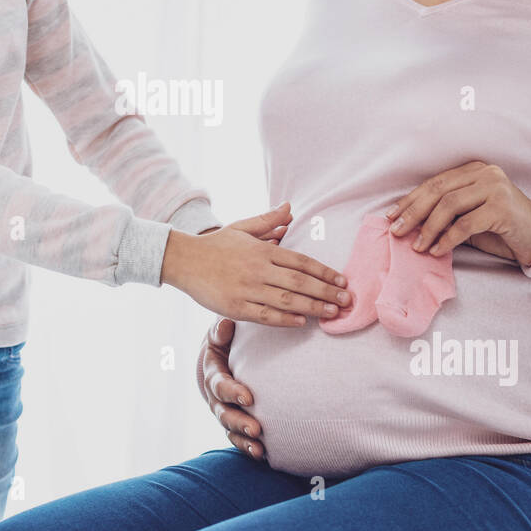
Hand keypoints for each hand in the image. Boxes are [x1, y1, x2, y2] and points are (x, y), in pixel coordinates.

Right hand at [162, 202, 353, 326]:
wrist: (184, 260)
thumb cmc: (216, 245)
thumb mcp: (242, 227)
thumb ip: (268, 220)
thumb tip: (290, 208)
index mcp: (262, 250)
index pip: (301, 261)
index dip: (324, 272)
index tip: (341, 280)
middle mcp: (258, 270)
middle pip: (299, 282)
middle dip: (326, 292)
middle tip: (347, 300)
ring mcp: (247, 290)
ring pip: (287, 300)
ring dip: (313, 307)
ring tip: (333, 313)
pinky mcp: (235, 307)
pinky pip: (265, 315)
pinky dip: (285, 320)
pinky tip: (301, 322)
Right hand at [197, 318, 265, 460]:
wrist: (222, 359)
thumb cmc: (225, 343)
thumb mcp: (219, 334)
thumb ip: (220, 330)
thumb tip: (225, 324)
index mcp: (213, 374)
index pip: (220, 385)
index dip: (232, 391)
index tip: (249, 397)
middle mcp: (216, 398)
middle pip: (224, 413)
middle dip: (239, 422)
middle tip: (256, 428)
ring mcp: (224, 413)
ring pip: (230, 430)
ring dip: (243, 439)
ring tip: (259, 447)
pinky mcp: (234, 424)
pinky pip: (238, 439)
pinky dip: (248, 448)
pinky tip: (263, 455)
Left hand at [384, 161, 530, 267]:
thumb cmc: (499, 228)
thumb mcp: (467, 217)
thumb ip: (444, 214)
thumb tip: (408, 223)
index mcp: (473, 169)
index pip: (435, 182)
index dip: (410, 200)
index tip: (392, 216)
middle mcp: (485, 173)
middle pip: (438, 191)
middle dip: (413, 212)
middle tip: (397, 231)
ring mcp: (495, 188)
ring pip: (449, 205)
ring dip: (428, 228)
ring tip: (417, 246)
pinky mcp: (502, 207)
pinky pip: (466, 224)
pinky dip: (448, 239)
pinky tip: (437, 250)